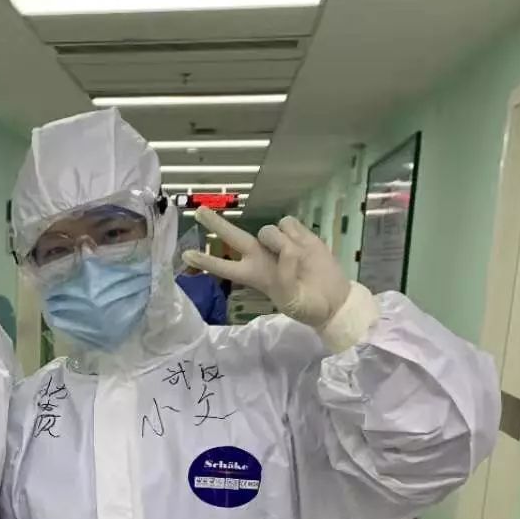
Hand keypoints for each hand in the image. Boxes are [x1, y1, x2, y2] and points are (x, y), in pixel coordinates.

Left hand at [186, 207, 351, 330]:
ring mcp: (277, 243)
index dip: (207, 261)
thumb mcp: (293, 302)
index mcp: (254, 277)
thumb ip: (285, 278)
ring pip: (267, 230)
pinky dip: (296, 233)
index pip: (224, 268)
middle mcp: (260, 257)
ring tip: (298, 260)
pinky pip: (288, 223)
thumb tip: (285, 251)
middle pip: (234, 237)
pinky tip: (306, 247)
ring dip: (279, 242)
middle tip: (199, 212)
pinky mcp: (297, 233)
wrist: (333, 298)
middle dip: (216, 224)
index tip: (186, 255)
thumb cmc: (308, 305)